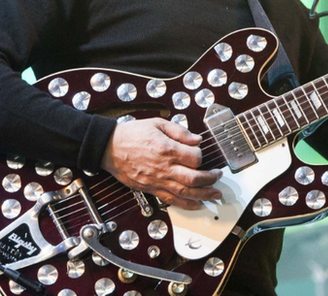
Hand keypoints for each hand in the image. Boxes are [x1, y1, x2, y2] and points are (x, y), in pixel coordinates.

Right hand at [101, 117, 221, 209]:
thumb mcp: (157, 123)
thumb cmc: (132, 134)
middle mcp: (164, 167)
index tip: (200, 152)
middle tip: (218, 176)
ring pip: (185, 193)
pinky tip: (197, 205)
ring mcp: (157, 180)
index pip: (195, 157)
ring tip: (215, 194)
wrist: (109, 148)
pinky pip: (171, 201)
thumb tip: (197, 139)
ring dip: (204, 195)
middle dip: (210, 179)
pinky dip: (186, 205)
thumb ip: (180, 131)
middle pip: (194, 178)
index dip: (202, 155)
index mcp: (167, 149)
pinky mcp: (151, 189)